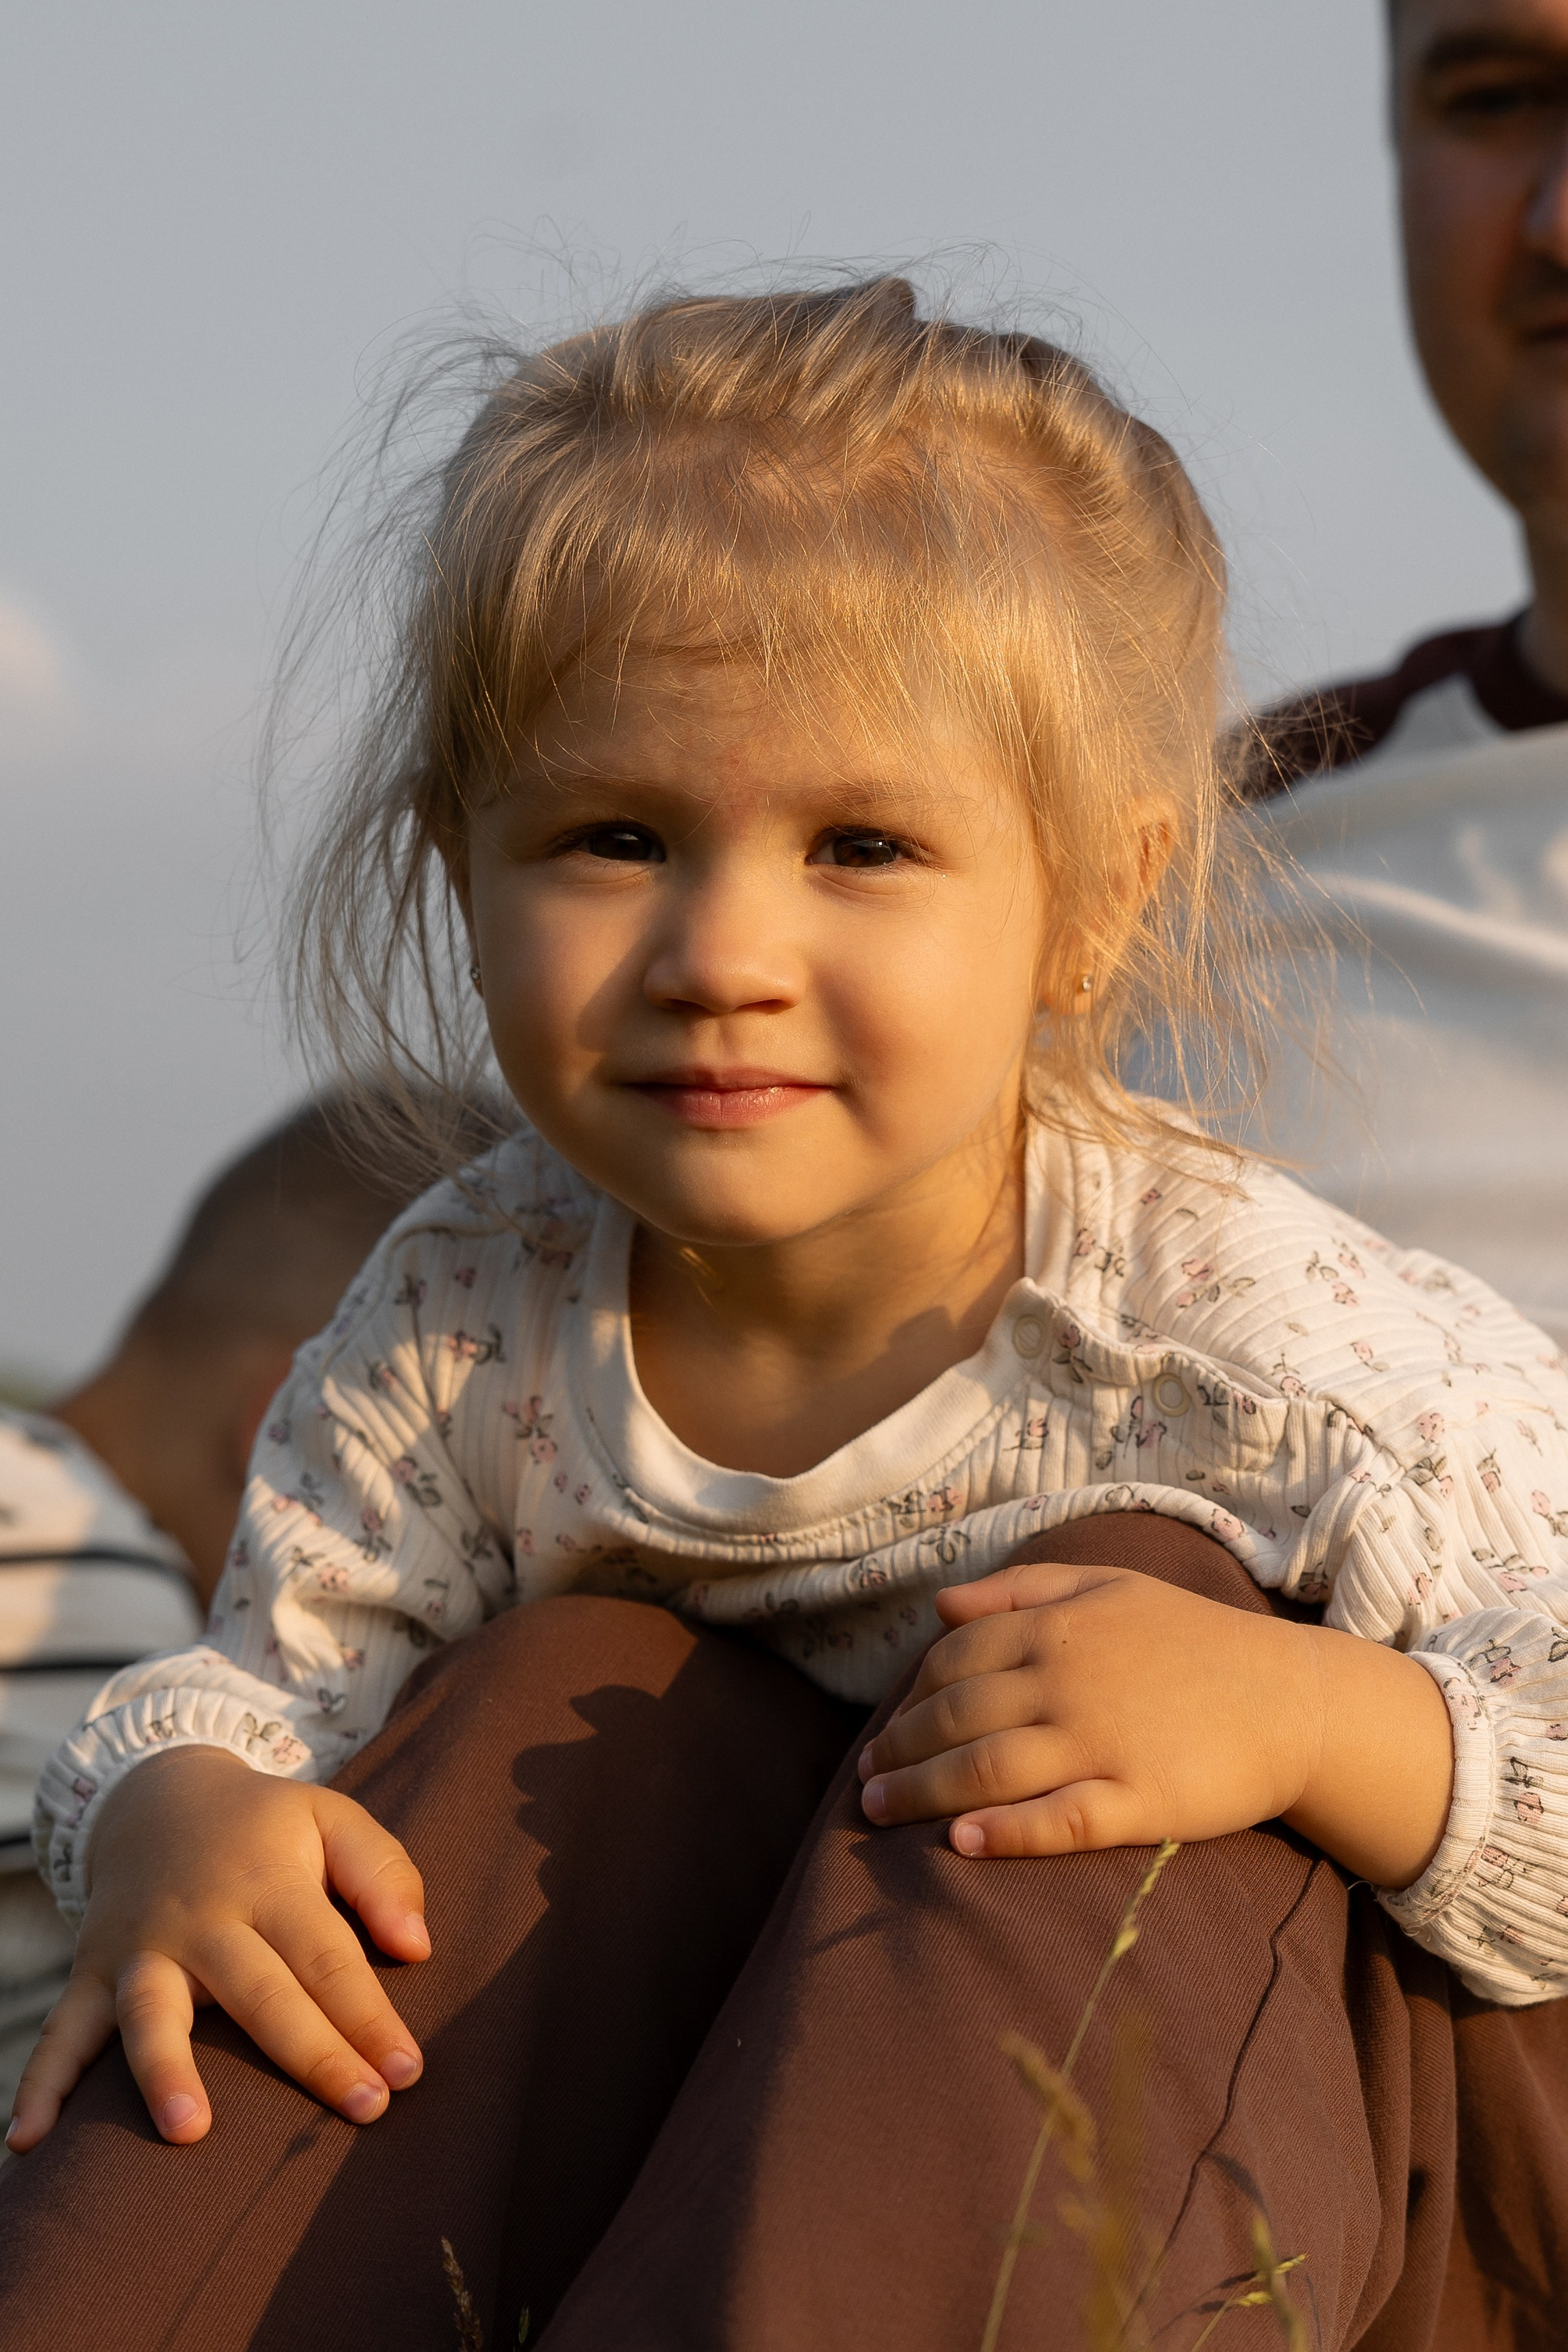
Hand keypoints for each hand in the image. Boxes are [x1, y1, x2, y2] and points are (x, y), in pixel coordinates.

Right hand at [8, 1746, 429, 2152]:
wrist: (159, 1797)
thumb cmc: (264, 1828)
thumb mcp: (331, 1818)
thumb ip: (383, 1872)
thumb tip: (417, 1946)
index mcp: (269, 1883)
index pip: (326, 1957)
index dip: (369, 2015)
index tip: (407, 2071)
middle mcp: (202, 1920)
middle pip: (259, 1993)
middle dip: (312, 2053)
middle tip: (363, 2107)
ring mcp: (141, 1950)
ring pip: (151, 2011)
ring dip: (165, 2069)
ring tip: (188, 2131)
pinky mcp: (92, 1974)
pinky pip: (62, 2032)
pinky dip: (42, 2084)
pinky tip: (27, 2141)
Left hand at [857, 1557, 1453, 1883]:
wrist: (1294, 1700)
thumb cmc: (1195, 1642)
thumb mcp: (1111, 1586)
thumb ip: (1023, 1587)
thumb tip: (940, 1606)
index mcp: (1059, 1626)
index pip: (955, 1659)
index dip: (910, 1695)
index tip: (885, 1730)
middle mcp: (1069, 1680)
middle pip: (957, 1717)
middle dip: (899, 1751)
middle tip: (865, 1783)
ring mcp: (1103, 1742)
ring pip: (987, 1769)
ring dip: (922, 1793)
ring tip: (879, 1814)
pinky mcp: (1140, 1799)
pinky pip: (1058, 1820)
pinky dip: (1004, 1833)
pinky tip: (960, 1843)